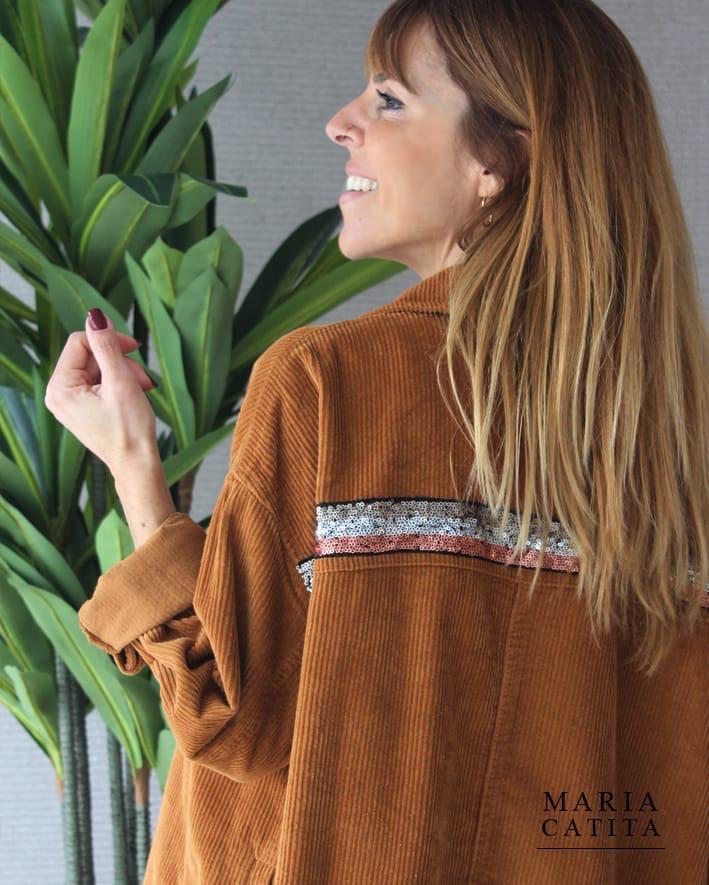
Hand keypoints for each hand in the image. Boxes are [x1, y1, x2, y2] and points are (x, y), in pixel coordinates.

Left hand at [45, 308, 158, 476]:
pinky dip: (120, 384)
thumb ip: (106, 346)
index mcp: (60, 387)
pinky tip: (135, 394)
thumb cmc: (130, 429)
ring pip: (98, 368)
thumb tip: (95, 316)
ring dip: (124, 373)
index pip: (80, 342)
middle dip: (119, 361)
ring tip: (142, 389)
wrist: (137, 464)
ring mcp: (70, 403)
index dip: (108, 339)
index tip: (134, 347)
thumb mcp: (120, 381)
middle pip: (90, 355)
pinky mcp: (82, 409)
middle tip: (142, 378)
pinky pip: (99, 383)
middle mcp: (59, 394)